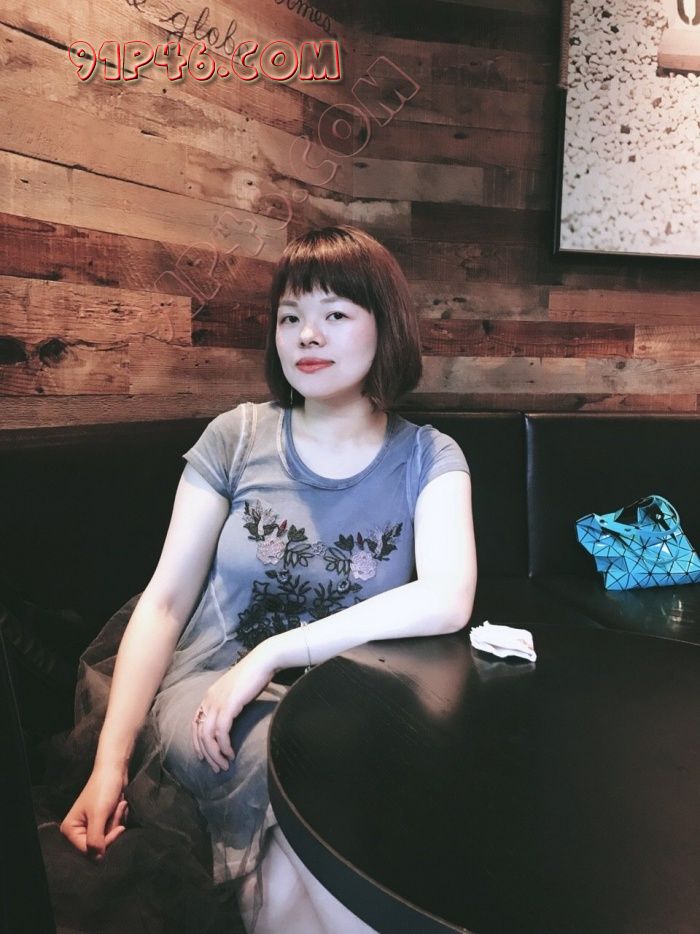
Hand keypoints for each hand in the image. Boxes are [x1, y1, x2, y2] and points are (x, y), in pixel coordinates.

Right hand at [60, 763, 128, 861]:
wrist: (114, 770)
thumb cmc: (104, 790)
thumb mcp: (98, 816)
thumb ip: (95, 840)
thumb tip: (97, 860)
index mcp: (70, 830)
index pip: (88, 851)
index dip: (106, 842)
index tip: (119, 829)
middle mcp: (77, 831)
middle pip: (99, 845)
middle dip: (112, 828)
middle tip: (116, 809)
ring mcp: (89, 826)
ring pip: (108, 837)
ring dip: (117, 821)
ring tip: (117, 804)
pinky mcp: (101, 821)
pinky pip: (112, 829)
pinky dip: (119, 818)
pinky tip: (119, 805)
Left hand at [192, 645, 275, 772]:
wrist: (263, 661)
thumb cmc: (254, 675)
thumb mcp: (236, 691)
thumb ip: (230, 704)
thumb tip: (232, 719)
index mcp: (209, 696)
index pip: (195, 724)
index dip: (197, 743)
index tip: (204, 757)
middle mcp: (209, 699)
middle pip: (200, 733)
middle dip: (207, 754)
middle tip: (217, 768)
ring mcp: (217, 702)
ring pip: (208, 736)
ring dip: (215, 754)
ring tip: (224, 765)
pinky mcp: (228, 705)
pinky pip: (221, 732)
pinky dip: (224, 746)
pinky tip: (230, 753)